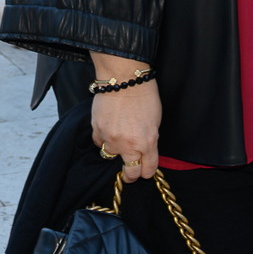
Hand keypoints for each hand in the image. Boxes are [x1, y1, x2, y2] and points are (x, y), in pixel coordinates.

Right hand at [89, 51, 159, 180]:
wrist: (124, 79)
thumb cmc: (144, 96)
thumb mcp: (155, 121)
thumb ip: (149, 140)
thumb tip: (143, 151)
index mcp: (147, 143)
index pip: (148, 169)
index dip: (147, 173)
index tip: (145, 172)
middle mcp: (129, 145)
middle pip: (130, 172)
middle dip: (131, 174)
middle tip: (131, 172)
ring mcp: (111, 139)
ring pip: (111, 156)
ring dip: (115, 150)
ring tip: (119, 137)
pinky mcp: (97, 131)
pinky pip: (99, 143)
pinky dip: (103, 139)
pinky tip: (108, 128)